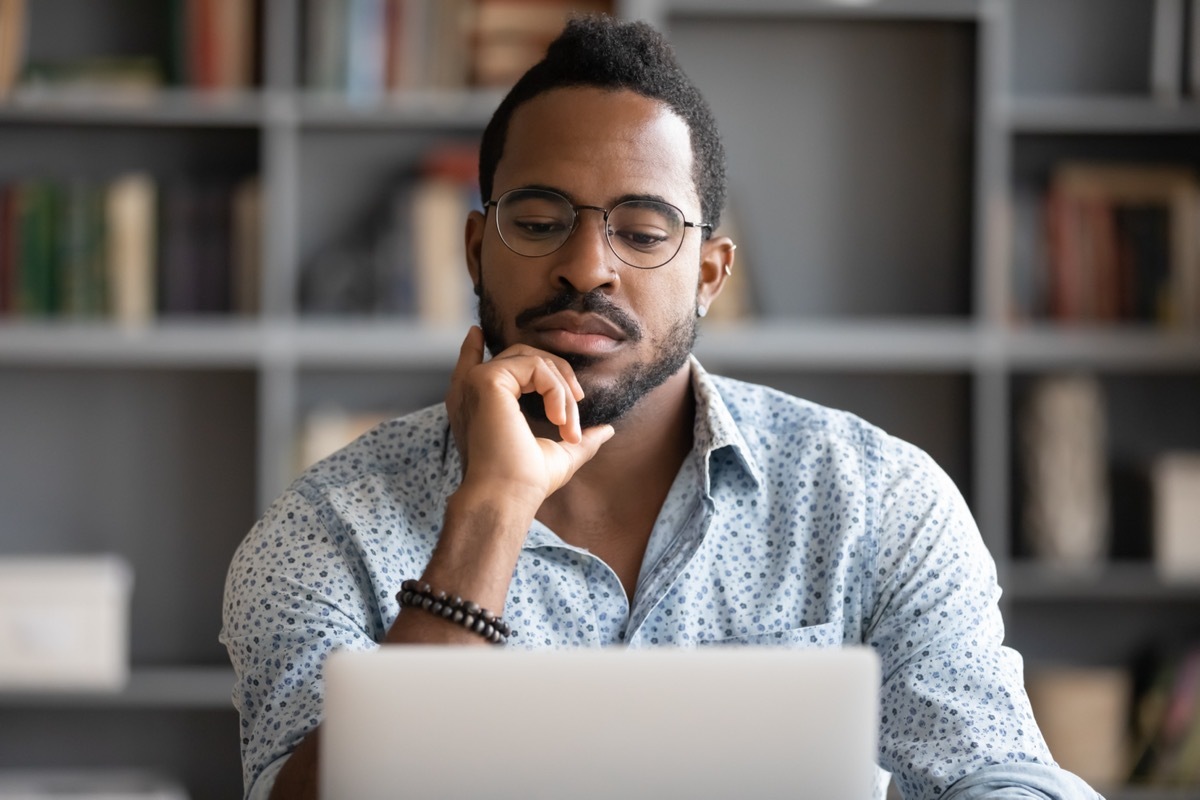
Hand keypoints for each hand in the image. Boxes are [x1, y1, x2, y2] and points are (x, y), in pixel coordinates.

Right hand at [445, 326, 614, 508]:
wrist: (507, 497)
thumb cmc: (526, 483)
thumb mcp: (559, 455)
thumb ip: (579, 438)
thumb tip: (607, 430)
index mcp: (477, 407)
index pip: (471, 366)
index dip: (472, 347)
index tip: (477, 333)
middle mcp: (470, 391)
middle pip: (521, 356)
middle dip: (558, 376)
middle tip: (575, 407)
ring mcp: (476, 382)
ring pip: (533, 359)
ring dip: (562, 389)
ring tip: (568, 424)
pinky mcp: (487, 379)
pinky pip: (535, 365)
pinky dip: (556, 390)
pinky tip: (559, 419)